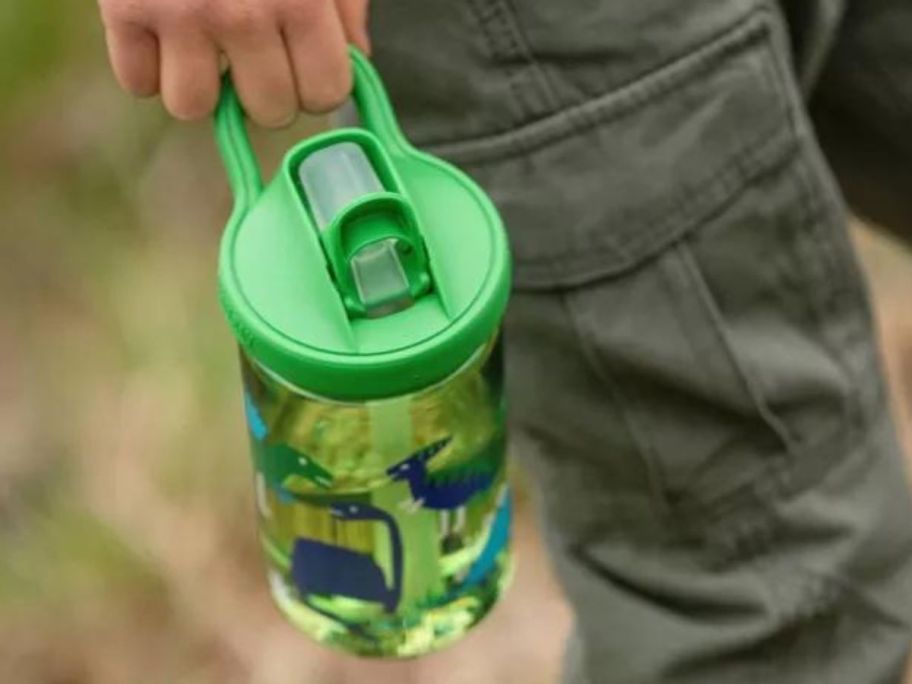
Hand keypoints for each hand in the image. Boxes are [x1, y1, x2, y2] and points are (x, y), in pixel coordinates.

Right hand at [97, 0, 369, 126]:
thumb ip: (344, 4)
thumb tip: (354, 59)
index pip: (325, 94)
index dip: (316, 85)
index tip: (302, 64)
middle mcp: (243, 14)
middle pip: (269, 112)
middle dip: (265, 89)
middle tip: (252, 53)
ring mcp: (179, 14)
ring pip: (194, 108)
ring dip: (200, 86)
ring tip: (202, 47)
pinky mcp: (124, 9)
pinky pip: (137, 84)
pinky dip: (146, 68)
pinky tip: (160, 35)